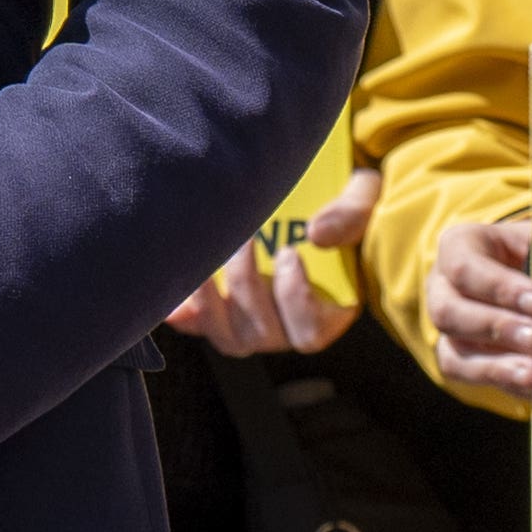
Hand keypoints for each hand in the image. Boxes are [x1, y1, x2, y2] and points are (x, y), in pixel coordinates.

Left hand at [169, 165, 375, 357]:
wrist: (317, 195)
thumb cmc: (347, 201)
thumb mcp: (363, 198)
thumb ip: (351, 214)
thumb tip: (318, 234)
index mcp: (330, 310)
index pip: (309, 333)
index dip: (295, 299)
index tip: (289, 253)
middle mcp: (289, 326)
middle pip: (261, 334)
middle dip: (246, 287)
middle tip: (244, 240)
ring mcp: (254, 322)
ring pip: (227, 336)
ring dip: (210, 300)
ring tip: (206, 251)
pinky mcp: (223, 309)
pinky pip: (199, 323)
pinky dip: (183, 313)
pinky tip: (168, 294)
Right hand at [426, 214, 531, 398]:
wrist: (525, 277)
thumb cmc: (531, 254)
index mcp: (459, 247)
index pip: (465, 266)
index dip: (500, 288)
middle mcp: (442, 287)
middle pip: (448, 312)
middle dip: (496, 328)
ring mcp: (447, 327)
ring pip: (453, 350)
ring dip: (496, 365)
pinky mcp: (456, 357)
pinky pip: (465, 375)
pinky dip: (500, 381)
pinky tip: (530, 385)